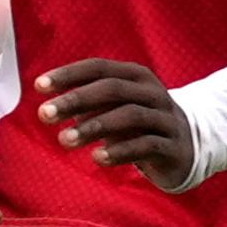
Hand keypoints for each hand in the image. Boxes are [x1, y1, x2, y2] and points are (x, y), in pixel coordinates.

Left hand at [35, 58, 194, 188]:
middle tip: (44, 114)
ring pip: (129, 116)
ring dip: (94, 127)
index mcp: (135, 76)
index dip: (69, 74)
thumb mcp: (115, 108)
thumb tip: (50, 106)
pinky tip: (97, 158)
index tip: (39, 86)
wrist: (187, 147)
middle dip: (76, 100)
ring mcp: (165, 118)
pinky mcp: (173, 146)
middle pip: (112, 89)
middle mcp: (152, 92)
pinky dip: (120, 151)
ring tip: (64, 140)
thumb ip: (88, 105)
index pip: (98, 68)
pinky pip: (146, 145)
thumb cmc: (139, 125)